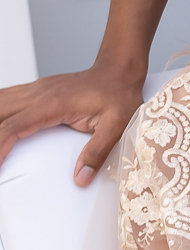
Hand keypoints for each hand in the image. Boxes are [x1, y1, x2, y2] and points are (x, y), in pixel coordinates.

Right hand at [0, 62, 144, 184]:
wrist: (119, 71)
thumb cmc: (119, 94)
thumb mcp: (117, 125)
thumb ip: (97, 152)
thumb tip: (81, 177)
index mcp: (53, 104)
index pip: (13, 127)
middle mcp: (38, 94)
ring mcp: (36, 90)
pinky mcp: (37, 91)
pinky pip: (7, 99)